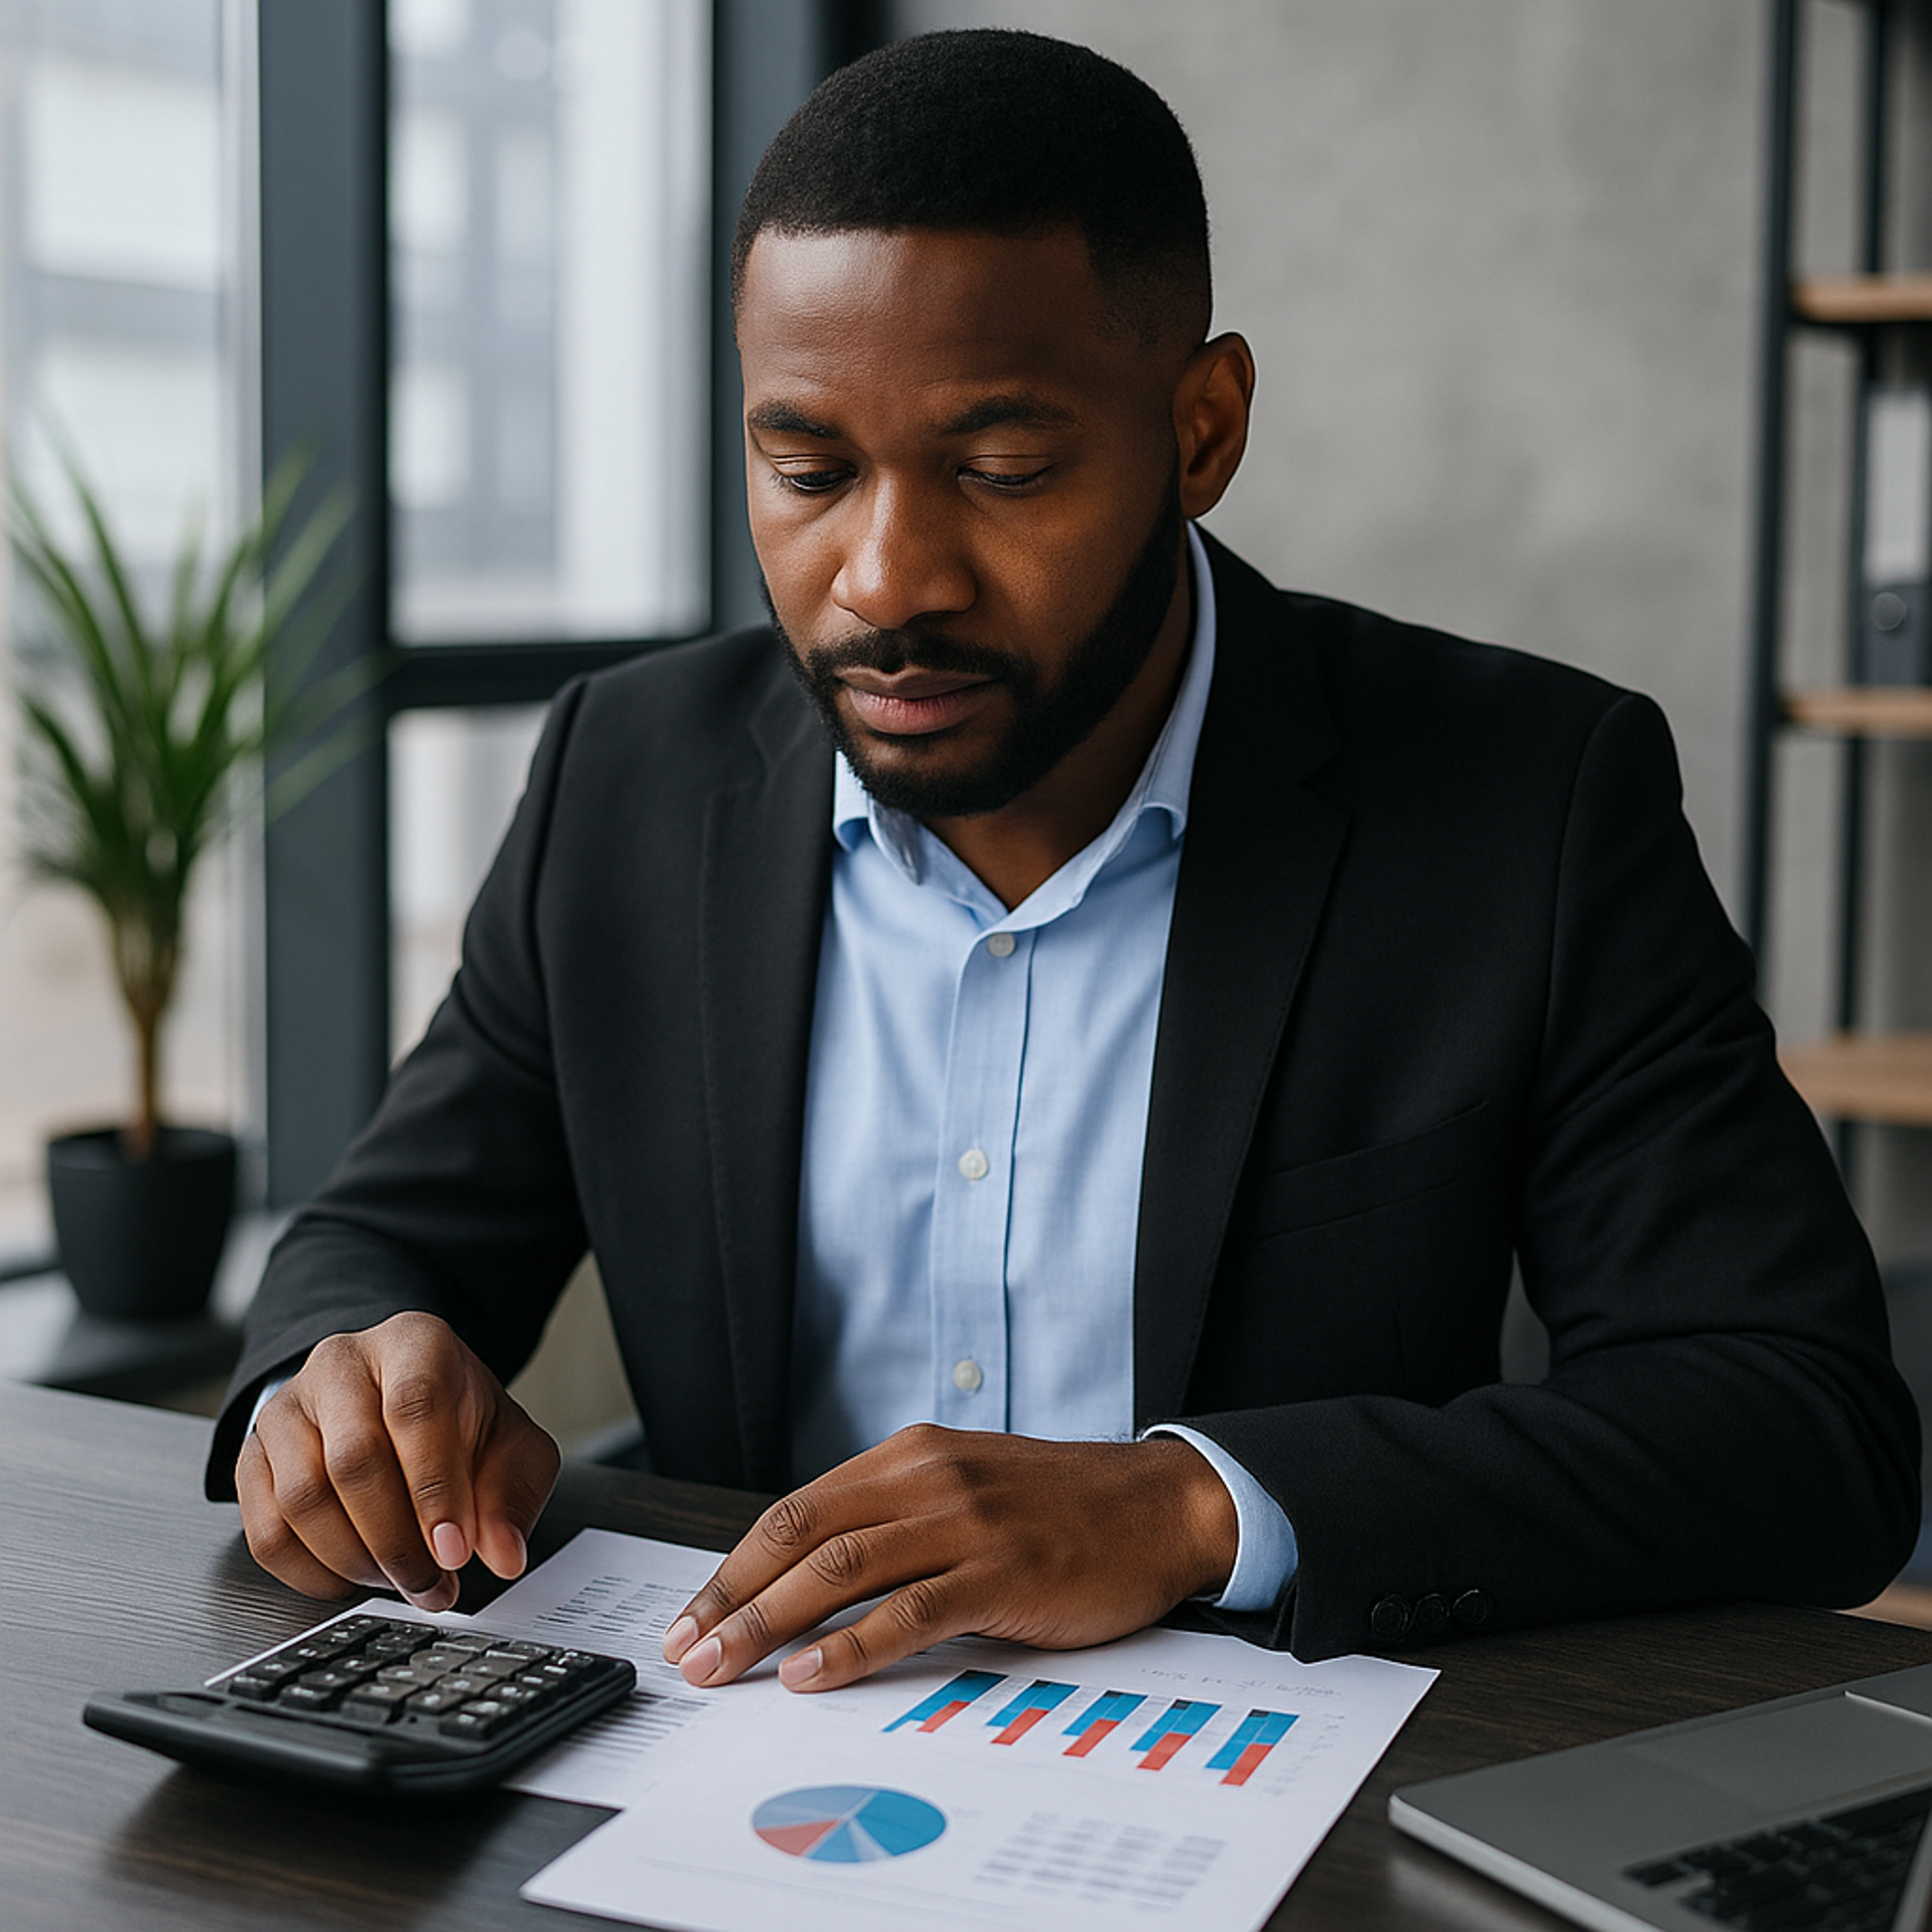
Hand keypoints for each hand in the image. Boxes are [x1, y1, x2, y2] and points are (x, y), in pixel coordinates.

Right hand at [235, 1311, 559, 1611]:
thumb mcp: (512, 1447)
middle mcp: (341, 1365)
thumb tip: (504, 1554)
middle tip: (431, 1582)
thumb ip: (512, 1496)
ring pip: (302, 1497)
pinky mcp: (252, 1457)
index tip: (454, 1549)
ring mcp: (288, 1409)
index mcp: (413, 1343)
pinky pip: (265, 1529)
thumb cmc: (459, 1421)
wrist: (406, 1403)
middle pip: (353, 1459)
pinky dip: (310, 1572)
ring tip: (400, 1579)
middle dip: (396, 1539)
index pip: (414, 1408)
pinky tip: (352, 1578)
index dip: (434, 1488)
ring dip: (355, 1559)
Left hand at [661, 1425, 1237, 1691]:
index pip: (797, 1509)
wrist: (1162, 1505)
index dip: (735, 1565)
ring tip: (727, 1666)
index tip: (694, 1613)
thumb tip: (810, 1583)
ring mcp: (966, 1521)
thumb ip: (897, 1519)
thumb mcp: (966, 1488)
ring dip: (771, 1622)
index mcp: (911, 1454)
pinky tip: (812, 1674)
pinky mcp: (1002, 1571)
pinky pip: (909, 1610)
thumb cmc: (1061, 1507)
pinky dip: (850, 1645)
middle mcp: (928, 1476)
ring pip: (841, 1569)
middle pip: (802, 1535)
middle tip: (690, 1651)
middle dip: (733, 1597)